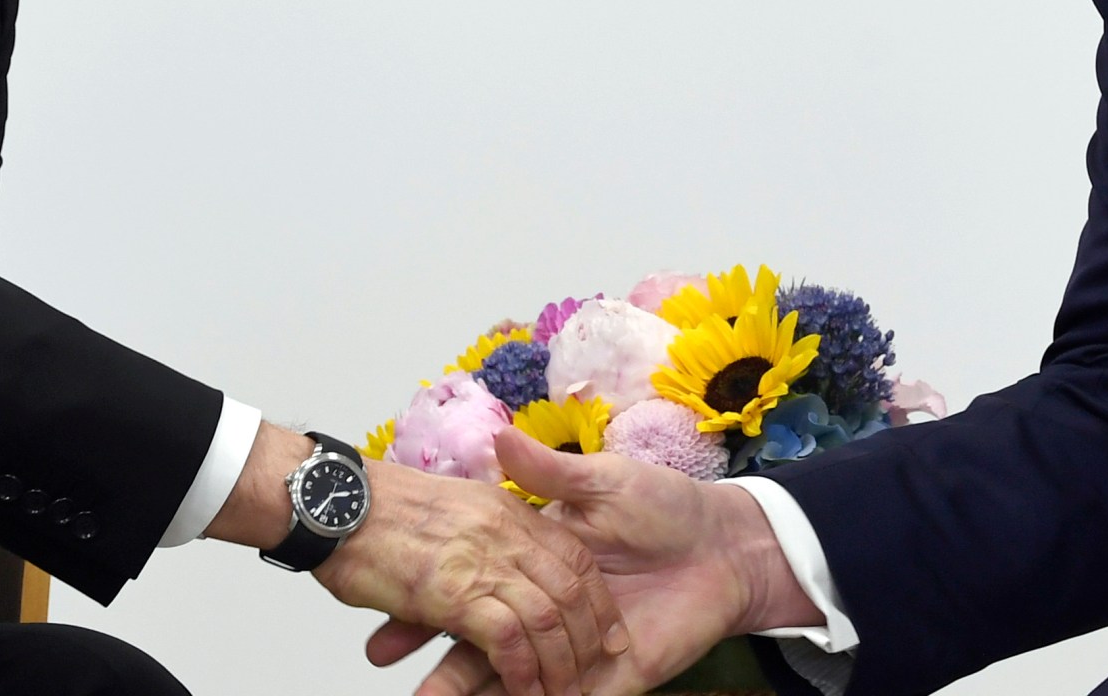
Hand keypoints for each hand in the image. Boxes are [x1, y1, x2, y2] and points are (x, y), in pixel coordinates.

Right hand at [207, 424, 630, 695]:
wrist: (327, 493)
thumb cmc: (374, 497)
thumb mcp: (451, 492)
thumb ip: (484, 505)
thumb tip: (514, 533)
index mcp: (505, 509)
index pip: (570, 555)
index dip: (591, 595)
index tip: (604, 626)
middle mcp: (504, 532)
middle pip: (569, 590)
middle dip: (586, 636)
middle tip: (591, 667)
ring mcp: (482, 561)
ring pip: (547, 618)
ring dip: (558, 663)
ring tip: (558, 690)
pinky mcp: (456, 593)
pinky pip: (508, 637)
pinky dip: (521, 669)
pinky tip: (524, 689)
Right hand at [370, 426, 821, 695]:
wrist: (727, 547)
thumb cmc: (666, 507)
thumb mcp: (600, 481)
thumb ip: (548, 471)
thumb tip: (498, 437)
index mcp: (537, 564)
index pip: (472, 587)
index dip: (429, 600)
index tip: (385, 606)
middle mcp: (546, 610)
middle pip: (479, 641)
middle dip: (434, 654)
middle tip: (381, 658)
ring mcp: (574, 651)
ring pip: (510, 677)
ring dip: (468, 687)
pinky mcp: (609, 680)